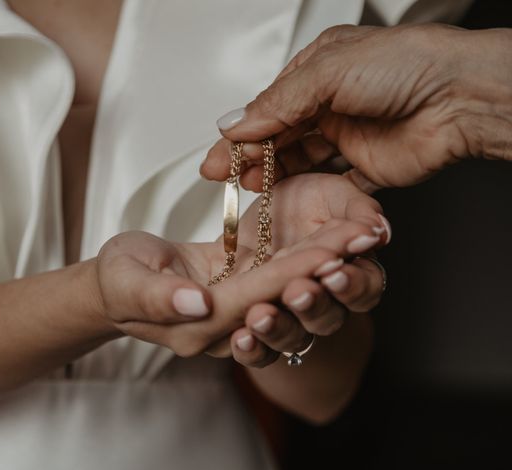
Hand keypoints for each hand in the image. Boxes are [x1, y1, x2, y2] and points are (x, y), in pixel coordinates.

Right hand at [97, 230, 360, 356]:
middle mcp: (225, 330)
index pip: (255, 299)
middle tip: (361, 239)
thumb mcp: (124, 279)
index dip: (294, 275)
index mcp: (197, 327)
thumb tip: (197, 304)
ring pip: (290, 295)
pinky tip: (335, 242)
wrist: (122, 283)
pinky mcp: (244, 298)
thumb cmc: (118, 278)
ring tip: (358, 238)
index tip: (331, 250)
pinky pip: (281, 284)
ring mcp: (238, 317)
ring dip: (325, 267)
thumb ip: (157, 295)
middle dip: (323, 270)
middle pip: (282, 301)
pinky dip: (309, 263)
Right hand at [201, 24, 511, 190]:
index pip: (268, 107)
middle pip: (279, 135)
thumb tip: (236, 123)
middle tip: (224, 175)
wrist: (461, 98)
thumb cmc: (408, 65)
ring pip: (299, 159)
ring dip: (273, 172)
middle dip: (249, 155)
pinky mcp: (365, 166)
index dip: (240, 133)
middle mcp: (331, 104)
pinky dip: (306, 189)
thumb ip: (278, 103)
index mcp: (319, 71)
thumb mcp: (328, 72)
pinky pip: (328, 181)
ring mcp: (348, 136)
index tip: (217, 155)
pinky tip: (286, 195)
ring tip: (249, 186)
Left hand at [228, 173, 389, 366]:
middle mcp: (323, 302)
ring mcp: (290, 319)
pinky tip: (241, 338)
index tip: (335, 271)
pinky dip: (251, 348)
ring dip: (279, 328)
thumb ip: (359, 209)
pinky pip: (258, 352)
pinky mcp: (256, 329)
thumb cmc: (301, 203)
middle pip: (328, 319)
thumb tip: (380, 229)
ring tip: (260, 315)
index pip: (363, 290)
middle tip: (297, 292)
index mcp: (349, 272)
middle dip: (313, 306)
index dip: (352, 285)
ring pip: (294, 338)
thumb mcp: (331, 193)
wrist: (253, 213)